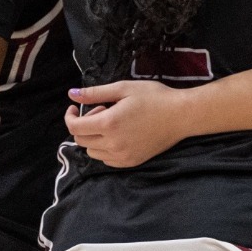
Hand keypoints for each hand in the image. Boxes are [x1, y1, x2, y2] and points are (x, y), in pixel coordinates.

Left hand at [64, 81, 194, 167]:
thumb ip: (95, 93)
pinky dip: (105, 149)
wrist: (181, 115)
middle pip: (81, 140)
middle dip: (84, 125)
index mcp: (109, 123)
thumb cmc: (155, 97)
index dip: (70, 117)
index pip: (74, 128)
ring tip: (112, 123)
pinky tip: (119, 135)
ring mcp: (122, 156)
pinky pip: (107, 160)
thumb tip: (71, 94)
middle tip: (102, 110)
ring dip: (94, 138)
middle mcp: (113, 143)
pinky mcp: (131, 162)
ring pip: (92, 152)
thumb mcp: (123, 88)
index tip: (75, 108)